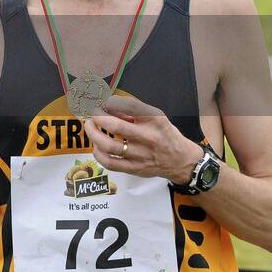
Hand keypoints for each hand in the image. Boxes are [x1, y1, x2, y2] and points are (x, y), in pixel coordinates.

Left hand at [84, 95, 203, 183]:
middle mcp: (149, 138)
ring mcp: (141, 155)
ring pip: (109, 146)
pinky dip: (98, 153)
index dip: (111, 102)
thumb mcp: (156, 117)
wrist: (182, 161)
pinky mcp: (135, 169)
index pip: (129, 106)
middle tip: (91, 113)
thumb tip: (109, 106)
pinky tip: (96, 146)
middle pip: (116, 126)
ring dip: (93, 134)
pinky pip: (110, 163)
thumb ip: (133, 111)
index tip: (102, 102)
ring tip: (90, 127)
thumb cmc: (165, 135)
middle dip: (97, 117)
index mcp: (155, 121)